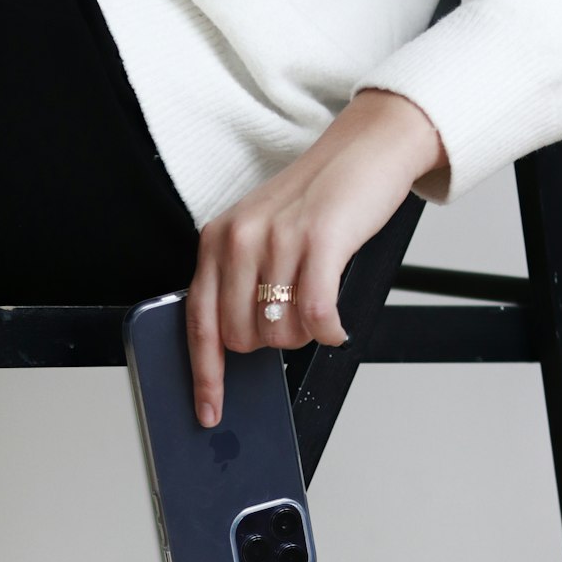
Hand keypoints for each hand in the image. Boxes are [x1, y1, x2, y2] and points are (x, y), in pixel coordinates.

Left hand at [186, 89, 447, 425]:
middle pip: (241, 337)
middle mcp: (239, 238)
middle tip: (295, 321)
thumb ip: (240, 281)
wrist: (363, 151)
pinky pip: (315, 316)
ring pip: (278, 332)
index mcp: (216, 240)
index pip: (198, 322)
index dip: (204, 376)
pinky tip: (336, 326)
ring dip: (303, 336)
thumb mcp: (261, 234)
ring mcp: (276, 239)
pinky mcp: (318, 240)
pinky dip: (329, 332)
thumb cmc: (317, 199)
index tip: (208, 411)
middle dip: (272, 345)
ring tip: (317, 310)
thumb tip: (238, 344)